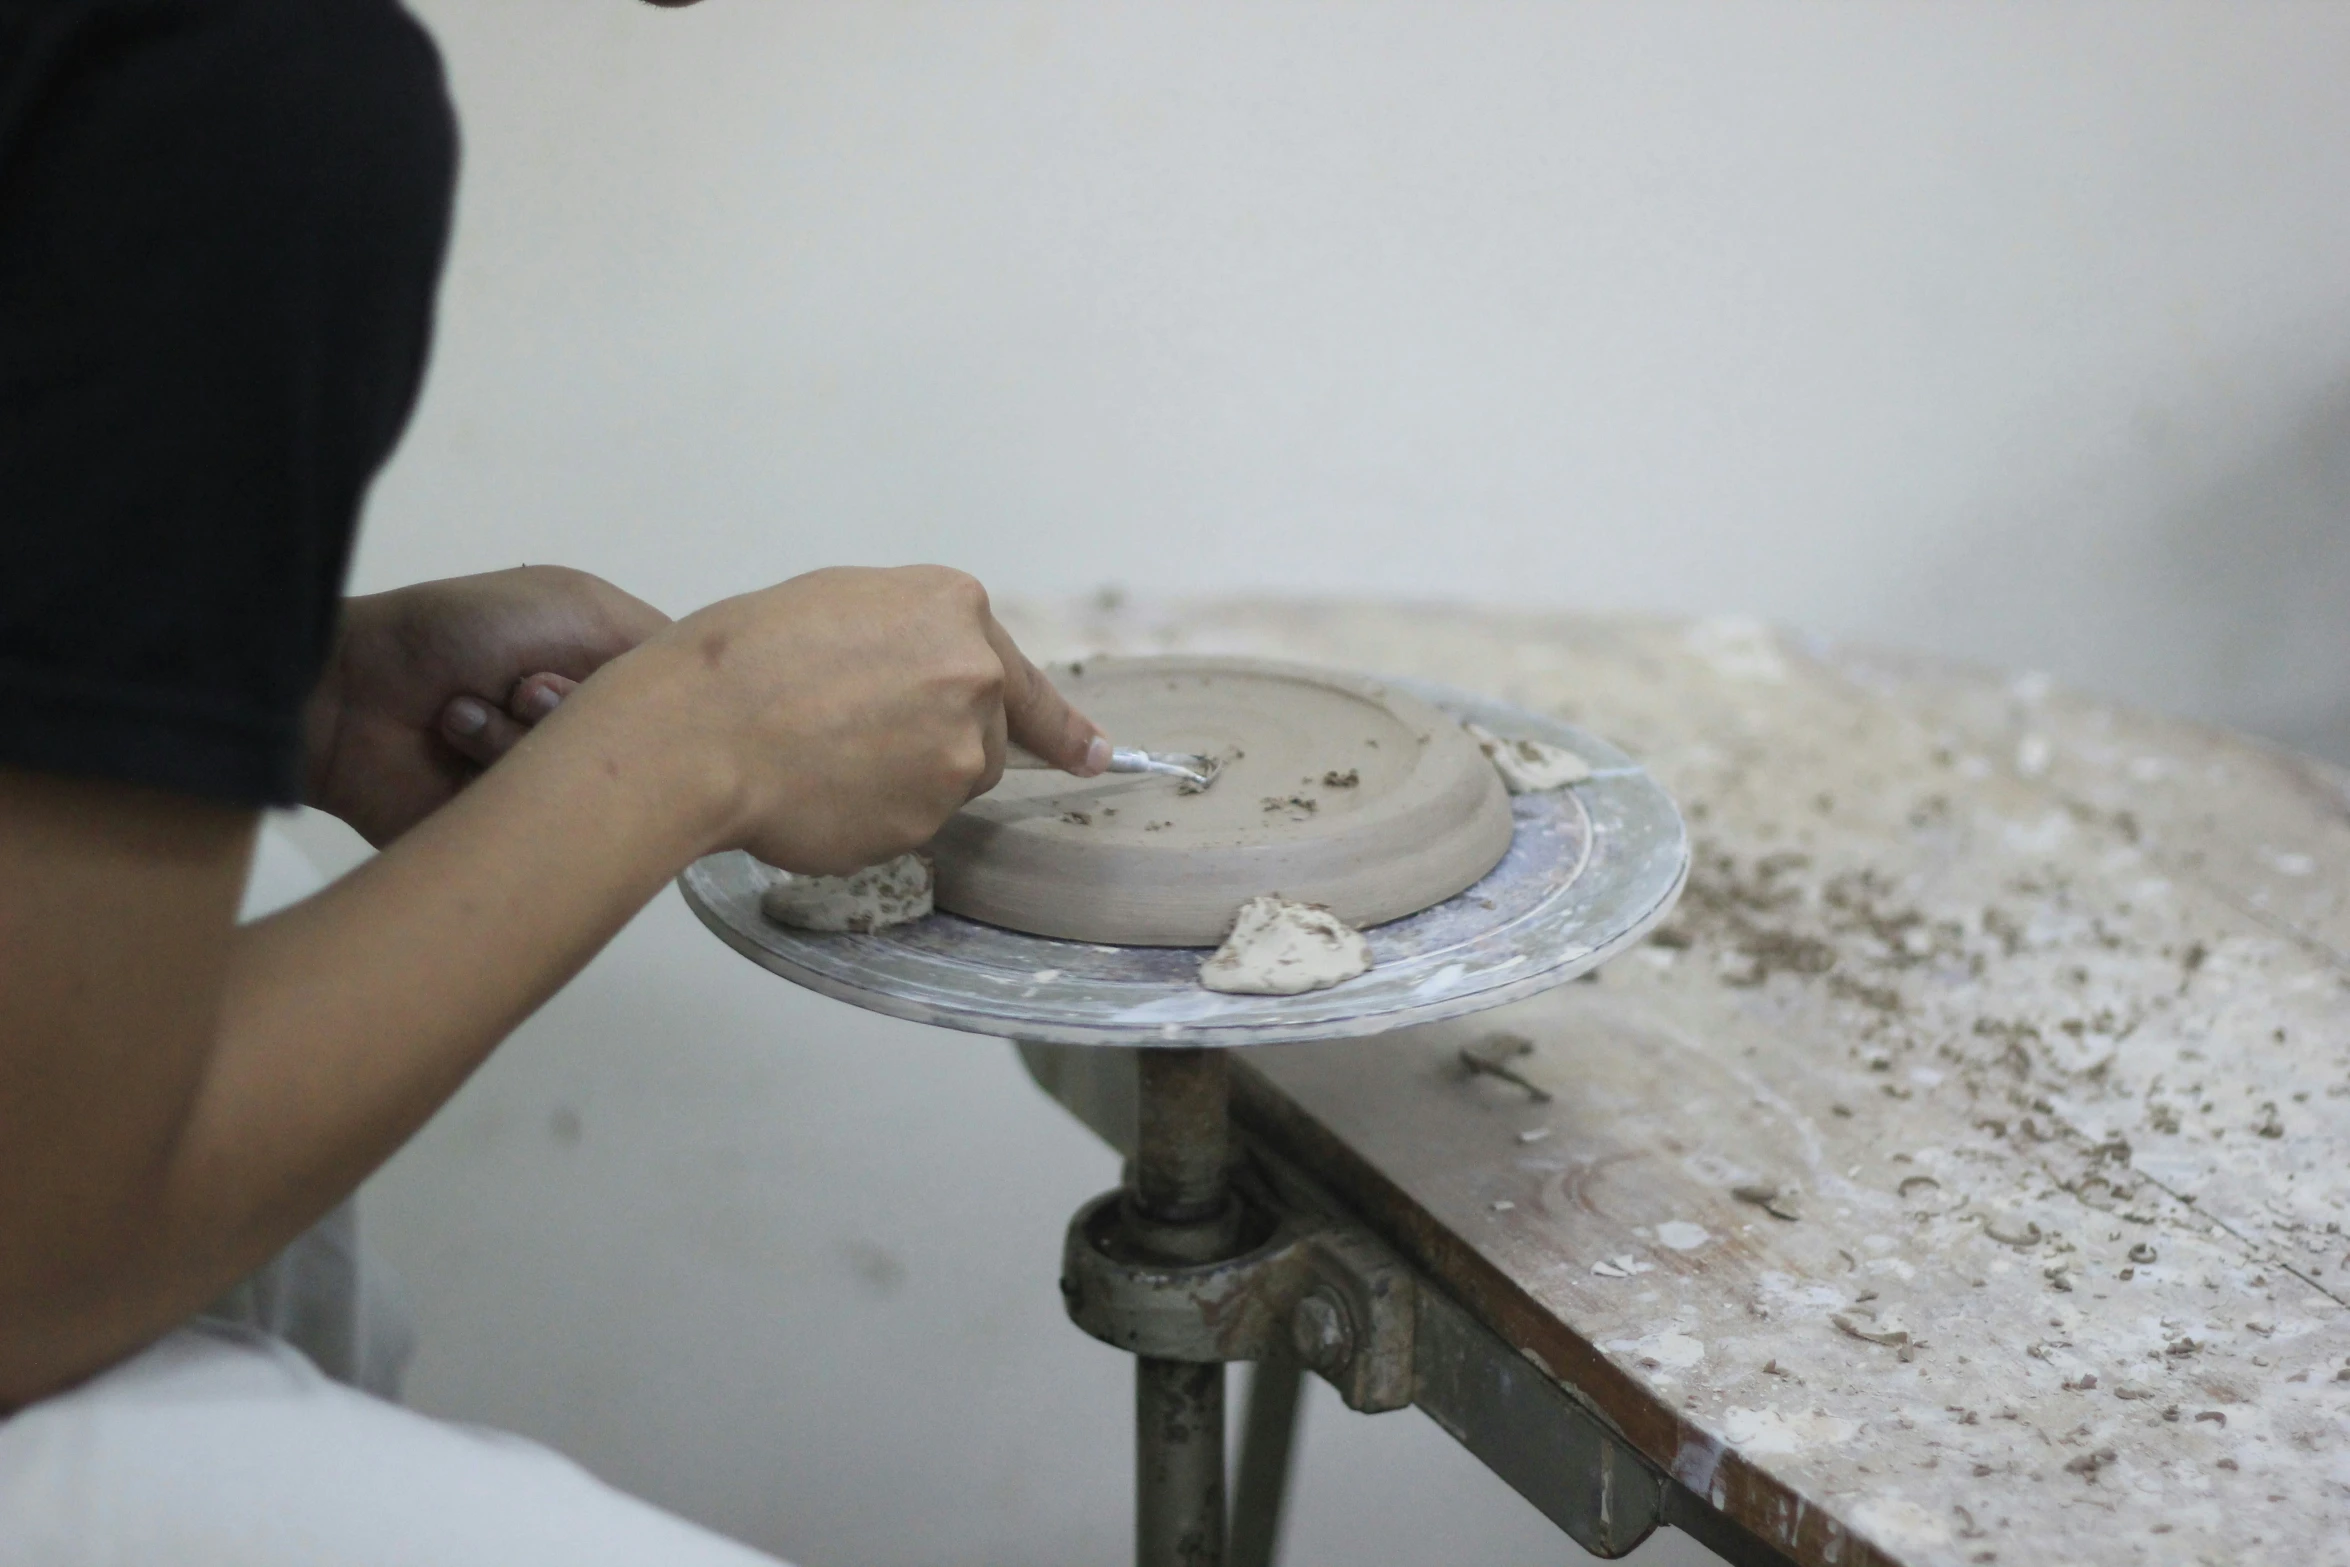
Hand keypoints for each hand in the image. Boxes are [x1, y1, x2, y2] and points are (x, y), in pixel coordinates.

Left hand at [306, 567, 668, 844]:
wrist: (346, 688)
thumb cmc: (457, 630)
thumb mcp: (573, 604)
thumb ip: (654, 642)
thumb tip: (719, 698)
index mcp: (610, 678)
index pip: (683, 709)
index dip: (666, 703)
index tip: (625, 683)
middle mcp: (587, 734)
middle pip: (640, 754)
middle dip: (575, 713)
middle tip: (523, 689)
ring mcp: (548, 784)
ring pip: (588, 792)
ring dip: (520, 740)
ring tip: (465, 716)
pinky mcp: (512, 831)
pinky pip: (539, 824)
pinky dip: (493, 777)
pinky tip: (454, 748)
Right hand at [553, 565, 1106, 874]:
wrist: (700, 727)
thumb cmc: (745, 661)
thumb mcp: (838, 606)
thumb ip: (911, 637)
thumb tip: (943, 679)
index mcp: (952, 608)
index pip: (1020, 674)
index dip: (1059, 724)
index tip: (1094, 754)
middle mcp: (975, 674)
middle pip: (984, 733)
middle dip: (934, 743)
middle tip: (852, 737)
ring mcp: (958, 748)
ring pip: (952, 780)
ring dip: (908, 780)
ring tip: (826, 754)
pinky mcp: (931, 810)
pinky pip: (916, 821)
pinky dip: (879, 816)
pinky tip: (824, 789)